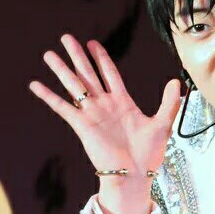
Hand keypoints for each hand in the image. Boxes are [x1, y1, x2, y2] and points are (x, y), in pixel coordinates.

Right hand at [29, 34, 180, 180]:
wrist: (135, 175)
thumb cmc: (149, 154)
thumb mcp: (162, 124)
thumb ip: (169, 103)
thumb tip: (178, 82)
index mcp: (123, 103)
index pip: (109, 73)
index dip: (101, 58)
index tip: (92, 43)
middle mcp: (105, 105)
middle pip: (88, 74)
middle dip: (77, 56)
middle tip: (66, 38)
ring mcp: (92, 114)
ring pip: (74, 86)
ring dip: (61, 70)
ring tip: (49, 54)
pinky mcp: (82, 125)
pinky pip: (63, 107)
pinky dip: (49, 96)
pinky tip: (36, 85)